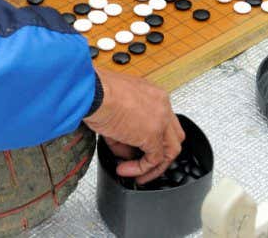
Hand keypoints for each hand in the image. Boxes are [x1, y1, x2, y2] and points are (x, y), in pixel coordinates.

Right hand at [84, 69, 184, 183]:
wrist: (93, 92)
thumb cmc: (98, 92)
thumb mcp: (116, 110)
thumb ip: (127, 133)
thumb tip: (127, 152)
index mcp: (154, 95)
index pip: (165, 121)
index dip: (154, 138)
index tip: (140, 149)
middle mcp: (162, 105)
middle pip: (174, 136)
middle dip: (161, 153)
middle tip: (145, 165)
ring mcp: (161, 120)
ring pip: (170, 150)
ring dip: (153, 166)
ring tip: (136, 174)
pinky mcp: (153, 135)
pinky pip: (154, 159)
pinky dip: (140, 169)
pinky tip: (124, 169)